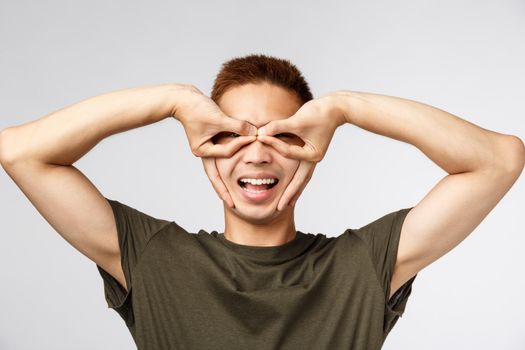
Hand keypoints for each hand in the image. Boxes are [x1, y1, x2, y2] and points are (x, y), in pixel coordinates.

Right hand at [172, 84, 257, 206]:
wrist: (182, 98)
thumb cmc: (196, 108)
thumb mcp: (217, 118)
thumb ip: (237, 126)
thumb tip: (255, 132)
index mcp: (203, 150)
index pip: (226, 153)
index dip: (240, 146)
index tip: (253, 139)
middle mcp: (204, 152)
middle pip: (216, 175)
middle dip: (224, 190)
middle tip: (232, 205)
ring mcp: (207, 147)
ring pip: (219, 167)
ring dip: (226, 179)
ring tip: (233, 194)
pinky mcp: (210, 140)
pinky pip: (222, 153)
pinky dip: (230, 157)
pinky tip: (236, 168)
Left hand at [256, 93, 346, 209]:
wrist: (337, 108)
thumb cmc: (319, 112)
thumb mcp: (298, 120)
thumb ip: (279, 127)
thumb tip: (261, 132)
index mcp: (312, 154)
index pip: (288, 153)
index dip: (274, 144)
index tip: (259, 138)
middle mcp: (313, 159)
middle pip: (299, 180)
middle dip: (289, 194)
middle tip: (279, 208)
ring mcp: (313, 157)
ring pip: (302, 178)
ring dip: (294, 190)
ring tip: (286, 203)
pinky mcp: (311, 152)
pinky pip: (301, 170)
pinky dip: (296, 178)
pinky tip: (291, 184)